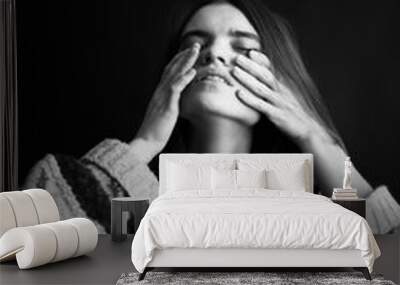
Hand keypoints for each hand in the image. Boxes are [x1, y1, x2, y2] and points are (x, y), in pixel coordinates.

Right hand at [132, 43, 199, 162]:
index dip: (178, 61)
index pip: (168, 72)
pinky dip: (184, 78)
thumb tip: (174, 101)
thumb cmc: (155, 132)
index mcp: (159, 94)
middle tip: (194, 45)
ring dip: (185, 61)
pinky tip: (192, 72)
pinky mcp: (167, 106)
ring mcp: (162, 98)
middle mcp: (159, 92)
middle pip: (172, 68)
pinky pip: (175, 89)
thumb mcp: (162, 114)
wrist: (146, 143)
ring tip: (195, 51)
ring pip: (174, 74)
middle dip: (184, 55)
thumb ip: (168, 104)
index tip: (187, 52)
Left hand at [232, 50, 330, 144]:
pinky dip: (249, 99)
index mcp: (284, 87)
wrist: (308, 131)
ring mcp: (279, 103)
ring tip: (234, 70)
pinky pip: (260, 106)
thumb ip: (276, 90)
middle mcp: (281, 92)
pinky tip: (238, 93)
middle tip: (237, 56)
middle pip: (265, 75)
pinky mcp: (276, 116)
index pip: (272, 69)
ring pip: (261, 88)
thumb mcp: (287, 99)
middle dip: (251, 65)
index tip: (250, 50)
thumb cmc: (293, 116)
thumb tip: (264, 82)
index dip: (262, 60)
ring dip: (247, 78)